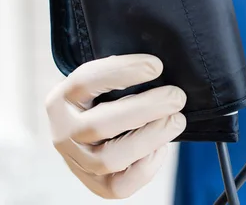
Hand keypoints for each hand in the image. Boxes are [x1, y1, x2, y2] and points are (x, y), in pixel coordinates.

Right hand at [45, 54, 186, 198]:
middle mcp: (63, 133)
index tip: (157, 66)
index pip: (86, 81)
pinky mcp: (97, 185)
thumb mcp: (106, 81)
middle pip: (100, 125)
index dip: (123, 71)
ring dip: (151, 137)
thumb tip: (159, 65)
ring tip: (176, 120)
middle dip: (146, 109)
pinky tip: (160, 147)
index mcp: (62, 99)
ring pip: (110, 158)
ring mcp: (78, 162)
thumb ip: (125, 72)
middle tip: (176, 96)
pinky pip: (122, 185)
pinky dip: (147, 166)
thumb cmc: (108, 99)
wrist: (97, 131)